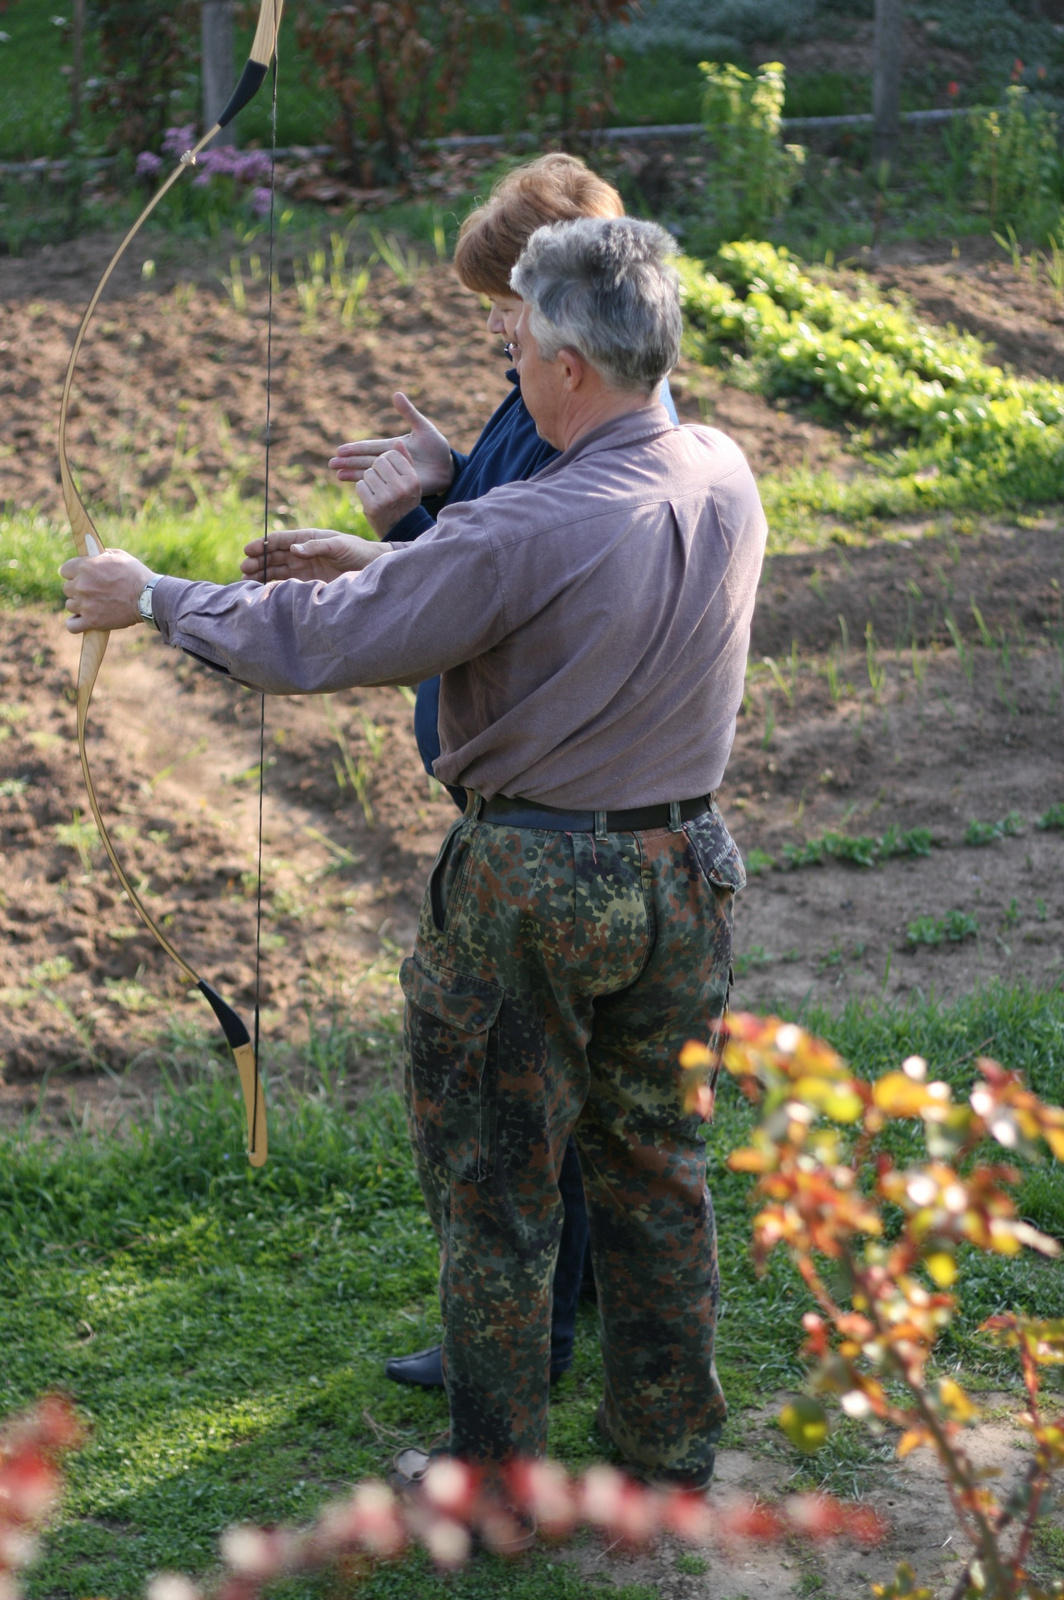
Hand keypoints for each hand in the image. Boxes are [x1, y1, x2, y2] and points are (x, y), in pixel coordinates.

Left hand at [60, 548, 153, 632]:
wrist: (148, 598)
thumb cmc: (136, 575)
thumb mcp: (119, 556)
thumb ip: (101, 555)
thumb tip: (92, 555)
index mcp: (85, 567)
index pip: (64, 570)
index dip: (74, 573)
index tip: (81, 576)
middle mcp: (81, 585)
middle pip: (67, 588)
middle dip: (78, 589)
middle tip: (93, 591)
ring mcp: (85, 605)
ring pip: (70, 605)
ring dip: (79, 605)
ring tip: (93, 605)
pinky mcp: (91, 621)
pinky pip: (71, 625)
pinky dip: (75, 623)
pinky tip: (81, 620)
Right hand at [241, 528, 386, 583]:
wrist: (371, 568)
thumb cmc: (356, 550)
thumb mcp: (338, 545)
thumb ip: (316, 546)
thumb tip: (294, 549)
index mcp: (306, 538)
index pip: (280, 539)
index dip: (263, 544)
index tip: (248, 550)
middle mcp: (301, 552)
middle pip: (273, 555)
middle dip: (257, 561)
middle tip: (244, 569)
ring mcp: (303, 568)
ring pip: (276, 570)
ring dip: (261, 575)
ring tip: (246, 581)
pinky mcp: (307, 583)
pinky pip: (285, 584)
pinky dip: (272, 586)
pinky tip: (261, 591)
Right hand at [330, 392, 452, 497]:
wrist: (448, 467)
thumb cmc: (437, 448)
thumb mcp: (423, 428)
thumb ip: (409, 413)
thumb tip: (396, 394)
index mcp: (392, 447)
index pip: (370, 447)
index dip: (355, 448)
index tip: (340, 450)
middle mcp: (390, 461)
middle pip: (365, 461)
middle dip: (348, 462)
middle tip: (331, 464)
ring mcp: (394, 474)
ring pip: (370, 474)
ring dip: (354, 474)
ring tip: (337, 475)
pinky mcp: (400, 485)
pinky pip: (383, 486)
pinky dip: (370, 486)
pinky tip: (357, 487)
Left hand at [355, 444, 421, 537]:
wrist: (401, 529)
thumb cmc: (406, 501)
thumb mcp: (411, 482)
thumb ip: (405, 461)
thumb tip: (397, 442)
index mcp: (412, 479)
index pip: (391, 455)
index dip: (386, 460)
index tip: (387, 471)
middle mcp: (401, 488)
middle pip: (378, 462)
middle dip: (376, 469)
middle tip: (380, 482)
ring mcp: (386, 498)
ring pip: (367, 473)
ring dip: (369, 481)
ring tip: (377, 492)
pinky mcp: (373, 506)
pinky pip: (360, 485)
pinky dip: (362, 490)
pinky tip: (371, 498)